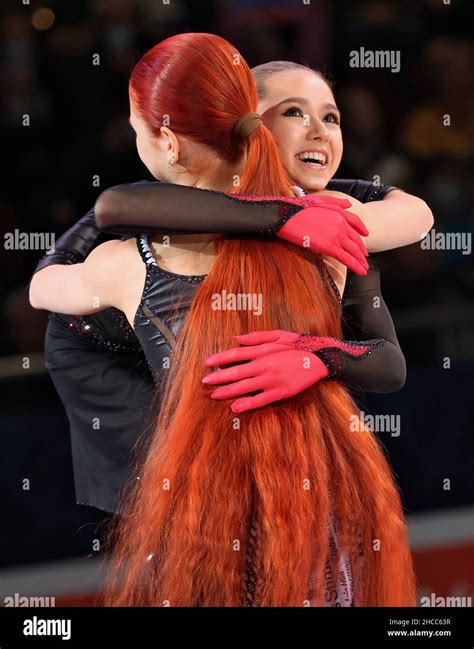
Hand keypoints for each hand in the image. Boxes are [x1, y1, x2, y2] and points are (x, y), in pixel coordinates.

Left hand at [202, 330, 328, 412]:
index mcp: (264, 351)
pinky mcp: (280, 392)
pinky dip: (247, 404)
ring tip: (214, 395)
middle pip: (237, 372)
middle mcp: (265, 365)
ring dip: (228, 391)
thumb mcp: (279, 335)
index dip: (220, 358)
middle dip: (219, 377)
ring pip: (245, 387)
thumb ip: (256, 337)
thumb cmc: (298, 345)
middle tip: (204, 381)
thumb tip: (237, 338)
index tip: (207, 362)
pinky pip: (260, 400)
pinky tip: (235, 407)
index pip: (236, 354)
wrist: (320, 359)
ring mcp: (272, 380)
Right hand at [276, 196, 368, 274]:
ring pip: (353, 251)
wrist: (286, 216)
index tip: (365, 236)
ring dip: (360, 261)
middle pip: (356, 240)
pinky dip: (355, 265)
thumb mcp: (319, 200)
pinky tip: (360, 271)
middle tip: (365, 259)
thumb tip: (349, 204)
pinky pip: (346, 258)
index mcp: (338, 213)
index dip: (362, 230)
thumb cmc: (297, 208)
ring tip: (364, 268)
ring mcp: (336, 236)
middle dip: (361, 251)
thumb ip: (336, 202)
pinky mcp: (329, 247)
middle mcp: (341, 224)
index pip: (355, 222)